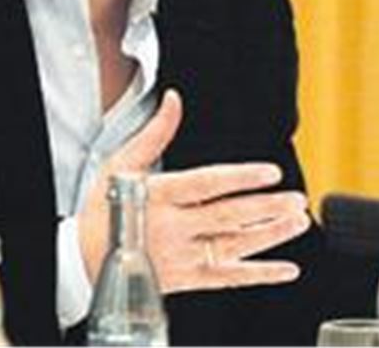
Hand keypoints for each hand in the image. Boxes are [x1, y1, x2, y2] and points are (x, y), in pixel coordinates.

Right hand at [77, 89, 311, 292]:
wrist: (80, 260)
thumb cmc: (103, 209)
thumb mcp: (121, 164)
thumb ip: (155, 132)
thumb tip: (174, 99)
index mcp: (158, 196)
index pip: (207, 184)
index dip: (241, 178)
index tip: (271, 172)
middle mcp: (171, 228)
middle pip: (227, 218)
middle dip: (266, 208)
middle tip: (296, 199)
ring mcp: (180, 258)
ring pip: (233, 247)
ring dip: (270, 235)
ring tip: (298, 222)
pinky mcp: (185, 281)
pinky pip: (228, 279)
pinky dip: (260, 275)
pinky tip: (286, 269)